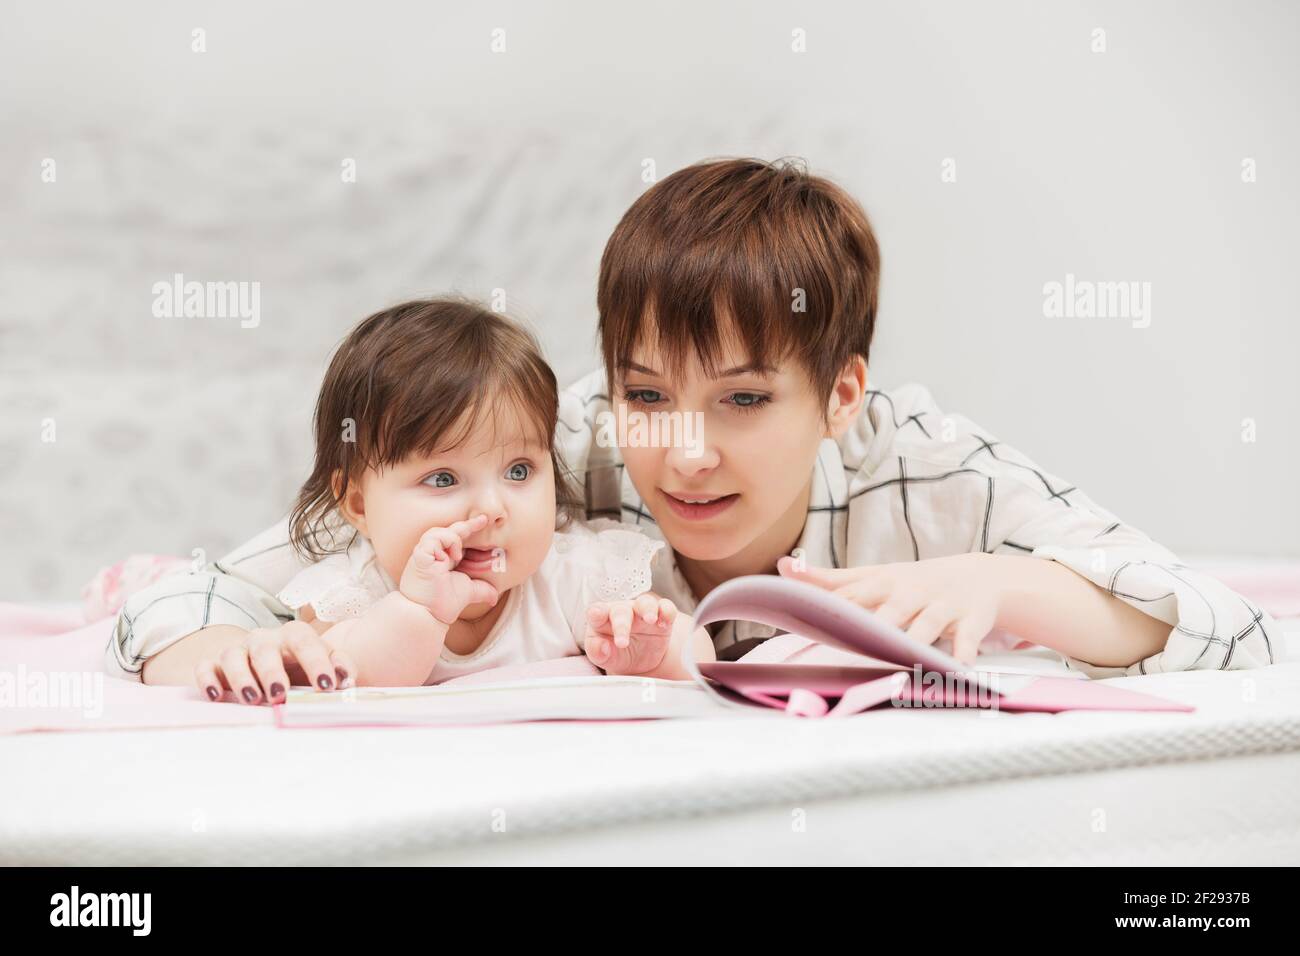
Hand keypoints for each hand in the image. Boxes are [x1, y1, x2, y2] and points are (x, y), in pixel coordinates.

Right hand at [193, 621, 356, 705]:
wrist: (265, 662)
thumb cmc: (299, 666)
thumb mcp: (322, 663)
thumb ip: (340, 668)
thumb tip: (347, 681)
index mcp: (293, 636)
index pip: (305, 641)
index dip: (316, 662)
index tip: (327, 686)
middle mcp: (263, 640)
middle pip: (265, 649)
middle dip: (273, 672)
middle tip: (280, 695)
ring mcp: (237, 651)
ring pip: (233, 656)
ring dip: (241, 678)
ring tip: (252, 699)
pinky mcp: (214, 665)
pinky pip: (205, 667)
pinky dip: (208, 679)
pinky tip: (216, 696)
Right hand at [399, 514, 499, 624]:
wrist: (427, 615)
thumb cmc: (442, 604)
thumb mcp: (469, 592)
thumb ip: (482, 590)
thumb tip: (494, 598)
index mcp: (443, 559)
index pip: (457, 538)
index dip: (469, 528)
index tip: (484, 521)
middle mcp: (432, 553)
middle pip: (448, 530)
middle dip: (467, 524)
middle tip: (483, 520)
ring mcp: (424, 553)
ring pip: (438, 531)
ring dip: (454, 538)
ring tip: (460, 556)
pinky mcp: (420, 556)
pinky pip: (433, 538)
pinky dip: (446, 542)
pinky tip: (452, 557)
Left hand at [584, 593, 676, 675]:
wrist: (639, 659)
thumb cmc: (615, 653)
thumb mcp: (604, 657)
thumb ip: (598, 652)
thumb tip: (601, 648)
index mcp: (602, 620)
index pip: (596, 611)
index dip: (596, 612)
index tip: (596, 615)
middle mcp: (621, 611)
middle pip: (621, 611)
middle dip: (622, 624)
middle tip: (622, 643)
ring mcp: (642, 611)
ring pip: (645, 603)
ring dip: (648, 609)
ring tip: (651, 619)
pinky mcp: (661, 615)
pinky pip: (666, 608)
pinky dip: (667, 612)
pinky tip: (665, 623)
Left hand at [777, 552, 1004, 664]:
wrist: (978, 576)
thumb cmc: (912, 583)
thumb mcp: (874, 576)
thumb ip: (829, 579)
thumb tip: (782, 567)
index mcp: (883, 583)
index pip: (854, 597)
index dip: (834, 611)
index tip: (809, 625)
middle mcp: (911, 593)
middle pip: (890, 611)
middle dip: (875, 626)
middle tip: (855, 644)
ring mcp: (943, 605)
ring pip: (927, 625)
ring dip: (917, 641)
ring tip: (905, 660)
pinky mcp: (972, 619)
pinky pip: (969, 637)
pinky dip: (966, 650)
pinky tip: (960, 667)